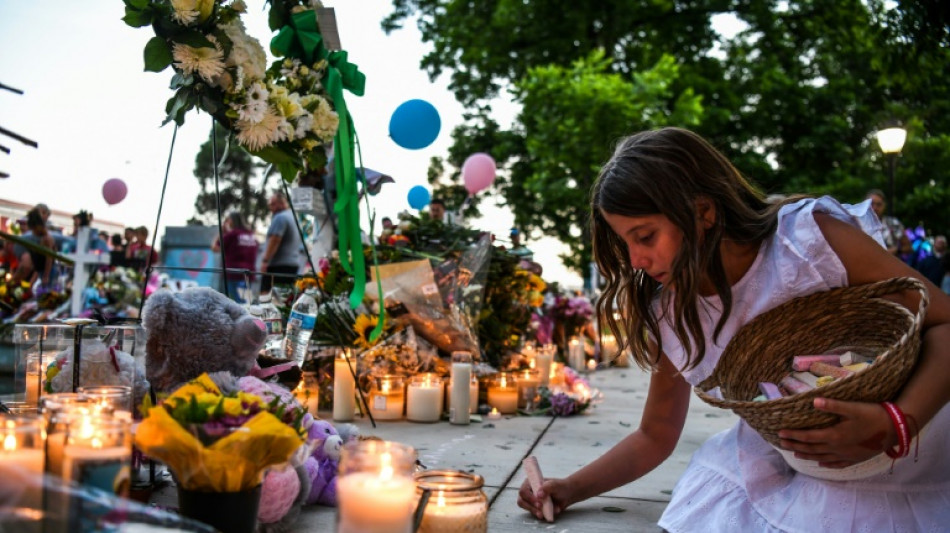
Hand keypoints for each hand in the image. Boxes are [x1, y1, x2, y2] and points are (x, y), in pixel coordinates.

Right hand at [517, 476, 570, 520]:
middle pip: (522, 501)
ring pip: (527, 508)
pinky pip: (534, 513)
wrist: (567, 494)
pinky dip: (541, 514)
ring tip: (543, 514)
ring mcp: (531, 500)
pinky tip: (548, 513)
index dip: (529, 498)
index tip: (538, 503)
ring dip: (534, 511)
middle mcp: (529, 491)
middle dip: (530, 506)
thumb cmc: (560, 487)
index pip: (523, 491)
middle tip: (540, 509)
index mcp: (531, 482)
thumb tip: (539, 494)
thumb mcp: (555, 485)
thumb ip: (547, 487)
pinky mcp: (535, 507)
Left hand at [777, 398, 894, 467]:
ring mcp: (847, 455)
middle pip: (812, 449)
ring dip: (807, 456)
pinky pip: (838, 464)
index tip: (780, 434)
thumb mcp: (852, 407)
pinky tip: (821, 464)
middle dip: (795, 446)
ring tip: (795, 454)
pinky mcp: (856, 458)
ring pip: (822, 458)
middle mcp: (838, 448)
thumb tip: (814, 401)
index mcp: (835, 435)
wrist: (895, 429)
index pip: (808, 437)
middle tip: (781, 444)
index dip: (793, 436)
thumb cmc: (872, 415)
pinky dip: (827, 464)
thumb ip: (832, 405)